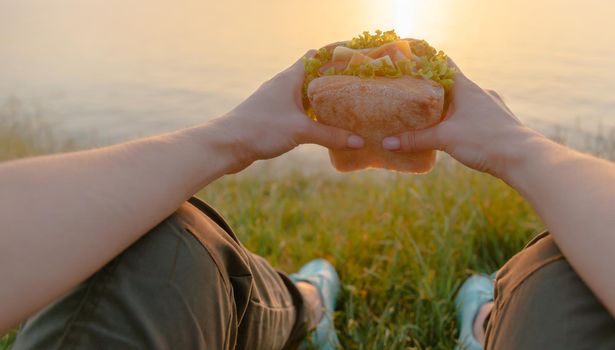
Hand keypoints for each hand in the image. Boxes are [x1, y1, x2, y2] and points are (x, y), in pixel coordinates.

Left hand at [215, 51, 363, 166]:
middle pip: (313, 77)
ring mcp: (277, 101)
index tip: (354, 63)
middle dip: (334, 83)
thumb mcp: (301, 131)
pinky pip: (298, 112)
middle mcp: (283, 85)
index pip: (315, 56)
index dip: (335, 56)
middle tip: (356, 91)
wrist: (227, 145)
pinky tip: (323, 129)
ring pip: (306, 97)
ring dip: (323, 103)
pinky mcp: (273, 117)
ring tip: (346, 110)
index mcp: (289, 78)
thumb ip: (331, 135)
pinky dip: (312, 117)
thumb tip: (359, 141)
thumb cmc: (261, 128)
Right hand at [381, 58, 542, 177]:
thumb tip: (387, 142)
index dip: (426, 62)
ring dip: (447, 108)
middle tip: (412, 97)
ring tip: (430, 118)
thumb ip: (415, 140)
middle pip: (451, 85)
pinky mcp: (498, 122)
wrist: (523, 157)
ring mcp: (491, 107)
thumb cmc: (485, 140)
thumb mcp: (444, 138)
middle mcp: (480, 92)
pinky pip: (474, 116)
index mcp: (466, 87)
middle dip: (432, 90)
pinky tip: (454, 134)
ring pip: (464, 102)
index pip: (443, 64)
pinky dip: (460, 121)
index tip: (410, 64)